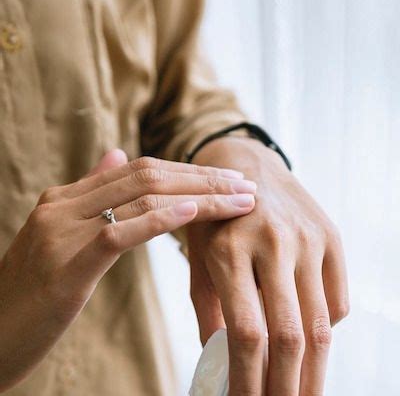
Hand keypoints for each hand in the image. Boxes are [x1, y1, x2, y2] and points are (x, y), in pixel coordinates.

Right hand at [0, 150, 256, 390]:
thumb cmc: (33, 290)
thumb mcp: (63, 234)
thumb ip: (91, 193)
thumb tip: (117, 156)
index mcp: (66, 198)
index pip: (139, 170)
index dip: (187, 171)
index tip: (226, 180)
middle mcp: (64, 205)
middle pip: (147, 176)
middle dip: (202, 178)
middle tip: (244, 185)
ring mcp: (63, 231)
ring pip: (141, 197)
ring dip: (198, 196)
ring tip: (239, 199)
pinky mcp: (67, 264)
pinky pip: (121, 231)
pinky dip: (161, 219)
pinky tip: (194, 211)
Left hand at [188, 137, 349, 395]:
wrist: (248, 167)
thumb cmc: (215, 218)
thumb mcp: (200, 256)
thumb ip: (209, 308)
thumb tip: (219, 360)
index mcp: (229, 249)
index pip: (245, 332)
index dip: (247, 379)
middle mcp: (273, 242)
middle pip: (288, 335)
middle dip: (286, 387)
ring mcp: (308, 239)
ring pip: (320, 324)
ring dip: (314, 371)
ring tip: (302, 394)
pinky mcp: (332, 237)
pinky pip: (339, 302)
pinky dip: (326, 330)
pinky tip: (309, 339)